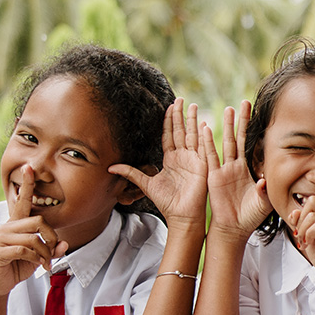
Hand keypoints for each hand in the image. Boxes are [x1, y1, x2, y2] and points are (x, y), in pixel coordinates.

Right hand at [0, 167, 66, 296]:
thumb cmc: (19, 265)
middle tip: (52, 252)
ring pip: (34, 238)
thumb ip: (52, 248)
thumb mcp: (40, 256)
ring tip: (45, 262)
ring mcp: (0, 238)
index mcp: (16, 224)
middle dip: (51, 238)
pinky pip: (25, 250)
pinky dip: (36, 258)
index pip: (22, 201)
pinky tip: (38, 265)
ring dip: (45, 253)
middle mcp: (7, 227)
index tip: (29, 168)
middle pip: (38, 221)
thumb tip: (65, 243)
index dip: (27, 185)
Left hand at [111, 99, 207, 229]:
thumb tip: (110, 167)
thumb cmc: (166, 202)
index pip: (169, 135)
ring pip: (193, 135)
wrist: (182, 215)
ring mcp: (194, 160)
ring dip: (194, 120)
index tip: (169, 106)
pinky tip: (204, 123)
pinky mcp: (202, 166)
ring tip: (194, 106)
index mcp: (171, 159)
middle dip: (181, 115)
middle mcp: (183, 156)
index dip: (169, 121)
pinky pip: (203, 148)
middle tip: (181, 99)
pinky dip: (204, 136)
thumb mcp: (146, 184)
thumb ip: (131, 173)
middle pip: (181, 131)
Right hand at [201, 102, 271, 236]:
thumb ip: (264, 190)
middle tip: (242, 103)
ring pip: (225, 144)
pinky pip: (210, 157)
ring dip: (226, 127)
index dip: (253, 130)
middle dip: (240, 121)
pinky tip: (204, 129)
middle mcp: (235, 166)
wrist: (233, 229)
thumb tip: (264, 179)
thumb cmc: (250, 216)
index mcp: (247, 170)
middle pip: (238, 138)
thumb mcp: (263, 203)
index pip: (251, 145)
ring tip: (227, 110)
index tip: (257, 115)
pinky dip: (207, 144)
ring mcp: (223, 170)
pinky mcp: (213, 177)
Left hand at [288, 150, 314, 287]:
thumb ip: (301, 221)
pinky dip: (308, 235)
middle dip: (299, 218)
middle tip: (300, 234)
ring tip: (306, 241)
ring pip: (311, 212)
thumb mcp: (307, 236)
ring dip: (302, 229)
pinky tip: (311, 244)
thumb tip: (295, 210)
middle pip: (312, 200)